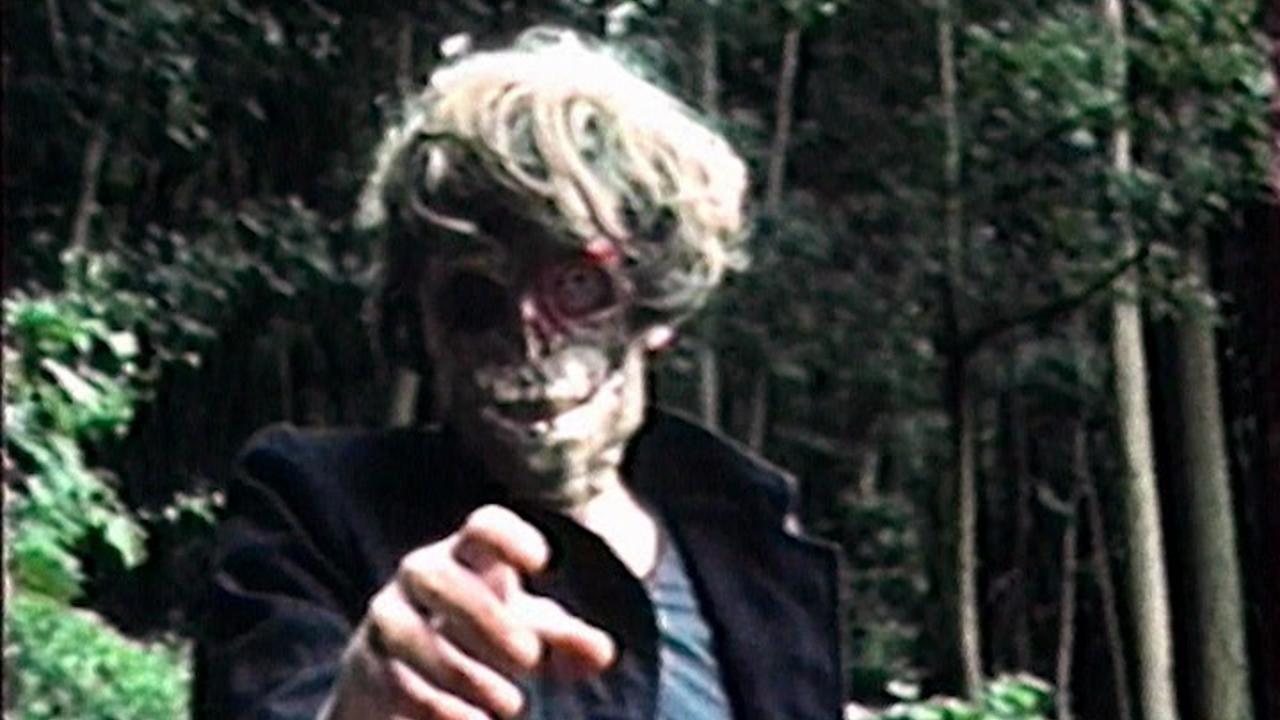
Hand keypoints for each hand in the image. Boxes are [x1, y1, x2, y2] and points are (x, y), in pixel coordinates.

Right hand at [322, 505, 616, 719]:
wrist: (404, 680)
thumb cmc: (483, 639)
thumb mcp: (528, 633)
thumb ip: (567, 640)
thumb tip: (604, 653)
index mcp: (467, 556)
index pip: (481, 525)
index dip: (508, 536)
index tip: (543, 564)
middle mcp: (420, 576)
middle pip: (434, 574)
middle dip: (481, 615)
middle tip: (530, 658)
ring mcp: (387, 618)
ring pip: (406, 631)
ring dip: (460, 670)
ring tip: (513, 705)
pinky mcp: (366, 666)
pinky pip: (391, 680)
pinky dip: (434, 705)